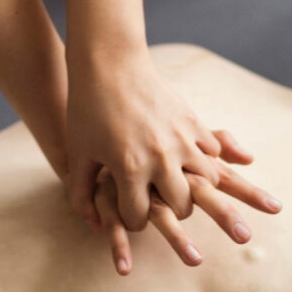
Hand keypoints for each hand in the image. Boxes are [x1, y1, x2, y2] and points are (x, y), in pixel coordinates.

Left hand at [65, 47, 272, 232]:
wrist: (110, 65)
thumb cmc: (88, 110)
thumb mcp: (78, 154)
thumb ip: (81, 195)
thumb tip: (93, 225)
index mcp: (129, 169)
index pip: (139, 218)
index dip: (131, 219)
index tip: (127, 207)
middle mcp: (160, 158)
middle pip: (181, 207)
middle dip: (169, 210)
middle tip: (158, 198)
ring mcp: (181, 139)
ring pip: (207, 183)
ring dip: (194, 187)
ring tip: (179, 182)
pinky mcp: (192, 121)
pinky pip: (212, 152)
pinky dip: (205, 159)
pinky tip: (188, 156)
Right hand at [92, 135, 281, 275]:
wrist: (99, 101)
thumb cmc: (144, 120)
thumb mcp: (182, 127)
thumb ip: (217, 141)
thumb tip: (250, 156)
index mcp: (185, 159)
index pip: (224, 178)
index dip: (250, 193)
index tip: (278, 207)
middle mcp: (166, 169)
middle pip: (201, 195)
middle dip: (225, 215)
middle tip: (246, 236)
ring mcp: (139, 180)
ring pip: (161, 212)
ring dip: (179, 238)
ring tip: (197, 260)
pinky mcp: (111, 190)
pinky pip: (116, 219)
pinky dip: (120, 244)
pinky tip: (125, 268)